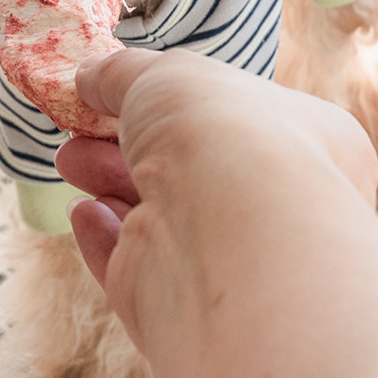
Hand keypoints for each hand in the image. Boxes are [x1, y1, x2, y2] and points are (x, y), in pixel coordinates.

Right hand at [54, 48, 377, 349]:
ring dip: (107, 182)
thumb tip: (89, 80)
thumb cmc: (221, 135)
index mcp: (308, 141)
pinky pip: (135, 265)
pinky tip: (84, 212)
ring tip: (69, 160)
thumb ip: (123, 73)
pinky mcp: (181, 304)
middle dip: (123, 143)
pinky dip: (105, 238)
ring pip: (157, 216)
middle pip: (186, 167)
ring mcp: (230, 260)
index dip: (177, 100)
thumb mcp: (167, 74)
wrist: (226, 240)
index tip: (120, 92)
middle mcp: (277, 205)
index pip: (241, 117)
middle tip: (81, 129)